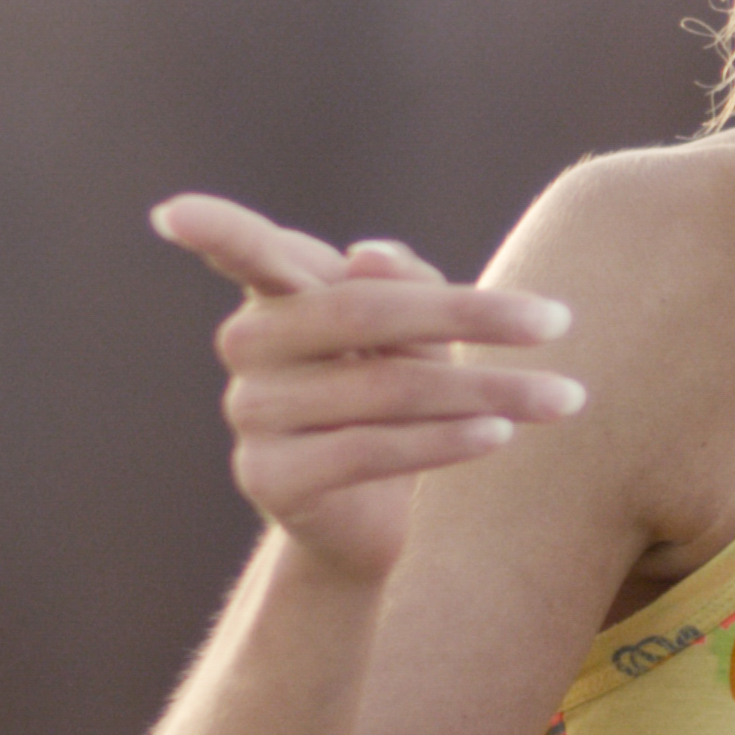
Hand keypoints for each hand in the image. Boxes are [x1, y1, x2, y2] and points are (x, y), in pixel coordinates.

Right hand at [152, 192, 584, 581]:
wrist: (372, 522)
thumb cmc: (399, 400)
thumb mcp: (416, 335)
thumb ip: (405, 285)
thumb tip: (368, 257)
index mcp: (278, 294)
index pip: (245, 251)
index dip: (213, 231)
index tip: (171, 213)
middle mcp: (248, 346)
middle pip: (358, 309)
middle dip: (467, 312)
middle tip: (557, 319)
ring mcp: (252, 414)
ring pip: (382, 388)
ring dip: (487, 390)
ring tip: (563, 397)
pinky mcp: (271, 478)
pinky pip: (370, 449)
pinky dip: (446, 441)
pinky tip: (501, 435)